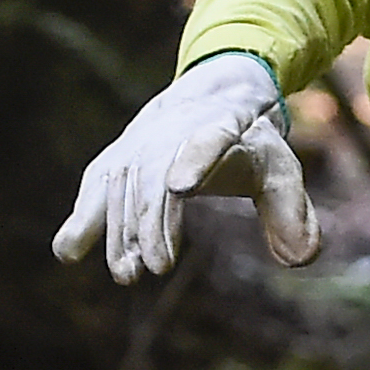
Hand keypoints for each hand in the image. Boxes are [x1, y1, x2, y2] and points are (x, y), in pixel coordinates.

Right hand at [52, 53, 321, 282]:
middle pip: (158, 173)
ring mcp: (140, 141)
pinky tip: (68, 253)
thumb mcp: (280, 170)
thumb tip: (301, 259)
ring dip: (121, 231)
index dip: (195, 160)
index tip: (181, 185)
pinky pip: (97, 186)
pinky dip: (83, 219)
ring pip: (125, 184)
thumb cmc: (250, 143)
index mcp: (224, 125)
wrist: (210, 95)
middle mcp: (175, 130)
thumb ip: (290, 212)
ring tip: (127, 274)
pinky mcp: (117, 157)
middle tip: (156, 267)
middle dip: (153, 220)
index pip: (210, 140)